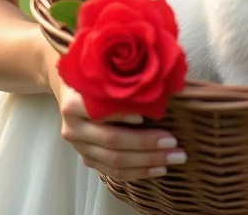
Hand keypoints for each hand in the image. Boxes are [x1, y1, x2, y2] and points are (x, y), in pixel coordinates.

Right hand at [44, 43, 187, 181]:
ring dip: (148, 162)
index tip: (147, 116)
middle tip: (174, 142)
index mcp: (73, 104)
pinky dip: (139, 172)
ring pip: (115, 161)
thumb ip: (122, 81)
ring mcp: (80, 147)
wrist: (73, 91)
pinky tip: (160, 168)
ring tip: (174, 157)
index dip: (122, 115)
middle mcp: (73, 128)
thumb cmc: (96, 78)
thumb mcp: (103, 73)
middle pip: (112, 141)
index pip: (100, 112)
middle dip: (147, 143)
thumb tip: (162, 86)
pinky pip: (115, 173)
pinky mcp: (88, 160)